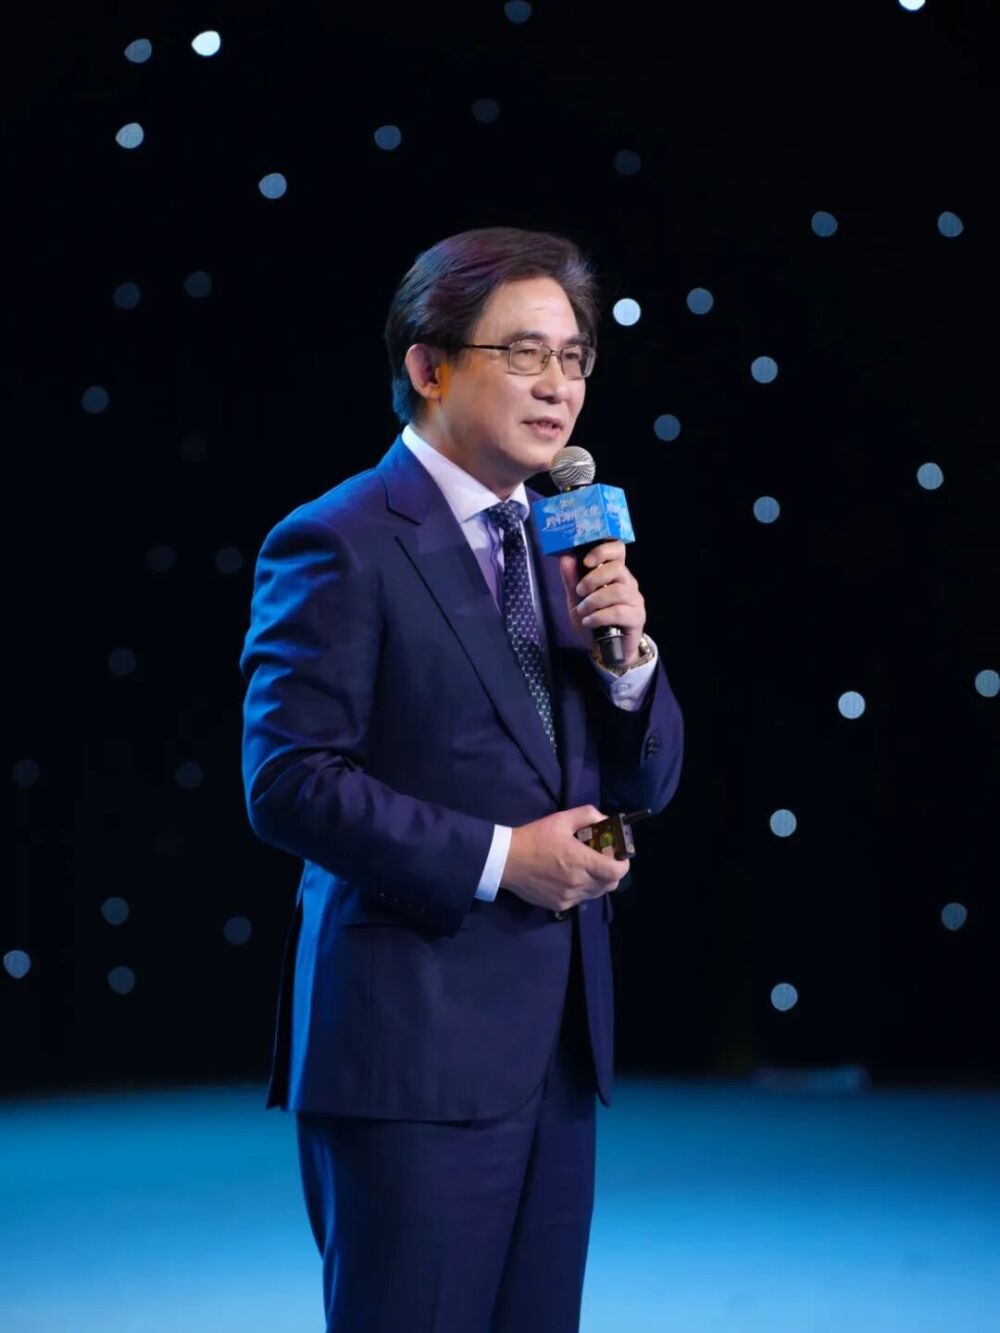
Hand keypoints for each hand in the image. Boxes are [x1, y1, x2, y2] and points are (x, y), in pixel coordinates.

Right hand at [499, 805, 629, 912]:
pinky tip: (568, 878)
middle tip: (602, 860)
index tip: (618, 856)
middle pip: (610, 885)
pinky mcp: (559, 905)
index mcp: (582, 861)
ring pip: (596, 894)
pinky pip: (580, 900)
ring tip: (584, 869)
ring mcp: (569, 897)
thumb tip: (604, 819)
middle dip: (611, 873)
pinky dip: (581, 890)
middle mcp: (579, 883)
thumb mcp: (561, 819)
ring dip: (597, 882)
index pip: (617, 872)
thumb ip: (587, 815)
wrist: (506, 860)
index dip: (623, 864)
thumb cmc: (535, 838)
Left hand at [558, 542, 645, 666]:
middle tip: (580, 592)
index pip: (617, 550)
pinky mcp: (637, 617)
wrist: (604, 649)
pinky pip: (619, 612)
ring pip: (618, 591)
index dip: (603, 550)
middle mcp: (628, 582)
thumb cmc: (593, 620)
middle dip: (593, 579)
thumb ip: (572, 580)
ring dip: (595, 600)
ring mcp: (635, 600)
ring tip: (582, 611)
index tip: (586, 561)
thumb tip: (565, 558)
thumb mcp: (576, 600)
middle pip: (617, 569)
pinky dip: (600, 616)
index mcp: (614, 573)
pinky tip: (589, 622)